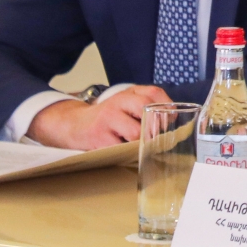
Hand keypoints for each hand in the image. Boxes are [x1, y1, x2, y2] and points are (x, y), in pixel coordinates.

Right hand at [26, 85, 169, 148]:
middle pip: (146, 110)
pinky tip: (123, 150)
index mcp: (126, 94)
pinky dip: (127, 152)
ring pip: (136, 133)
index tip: (169, 120)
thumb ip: (148, 105)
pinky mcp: (99, 138)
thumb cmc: (108, 117)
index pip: (153, 93)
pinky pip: (122, 148)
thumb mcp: (126, 103)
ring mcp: (107, 119)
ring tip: (137, 144)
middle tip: (155, 136)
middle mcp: (116, 103)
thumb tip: (172, 119)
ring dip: (141, 142)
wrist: (74, 125)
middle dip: (156, 126)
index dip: (165, 107)